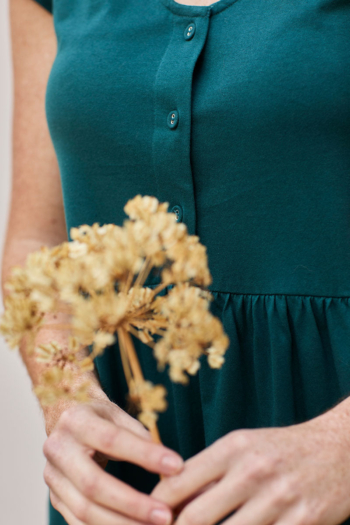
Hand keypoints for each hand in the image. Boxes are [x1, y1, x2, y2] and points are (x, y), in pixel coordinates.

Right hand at [43, 397, 183, 524]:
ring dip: (122, 524)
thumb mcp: (118, 414)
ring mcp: (53, 477)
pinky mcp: (55, 498)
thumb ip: (140, 435)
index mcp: (76, 421)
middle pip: (93, 484)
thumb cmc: (99, 418)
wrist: (64, 421)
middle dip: (132, 504)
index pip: (112, 439)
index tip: (177, 466)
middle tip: (165, 516)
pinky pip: (78, 522)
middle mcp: (58, 449)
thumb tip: (169, 463)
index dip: (145, 455)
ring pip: (84, 510)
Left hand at [151, 411, 349, 524]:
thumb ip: (209, 471)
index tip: (147, 520)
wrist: (340, 448)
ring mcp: (278, 499)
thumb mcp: (244, 446)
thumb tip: (167, 497)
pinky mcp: (302, 522)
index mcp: (233, 447)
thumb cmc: (282, 450)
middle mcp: (252, 471)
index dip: (155, 508)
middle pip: (194, 518)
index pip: (178, 483)